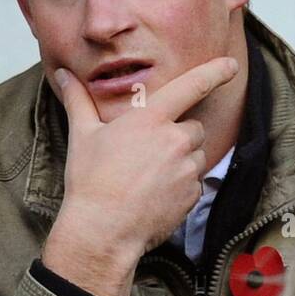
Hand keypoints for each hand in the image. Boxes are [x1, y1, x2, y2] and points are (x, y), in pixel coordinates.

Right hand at [41, 57, 237, 295]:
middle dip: (178, 135)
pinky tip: (156, 194)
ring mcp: (187, 168)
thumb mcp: (82, 136)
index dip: (214, 72)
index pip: (191, 86)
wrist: (102, 231)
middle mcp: (175, 140)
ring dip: (182, 160)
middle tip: (148, 152)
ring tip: (149, 176)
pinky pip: (196, 182)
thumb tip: (62, 74)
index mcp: (150, 120)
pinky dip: (182, 185)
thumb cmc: (90, 182)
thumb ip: (78, 100)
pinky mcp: (194, 194)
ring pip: (196, 155)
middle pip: (193, 127)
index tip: (231, 64)